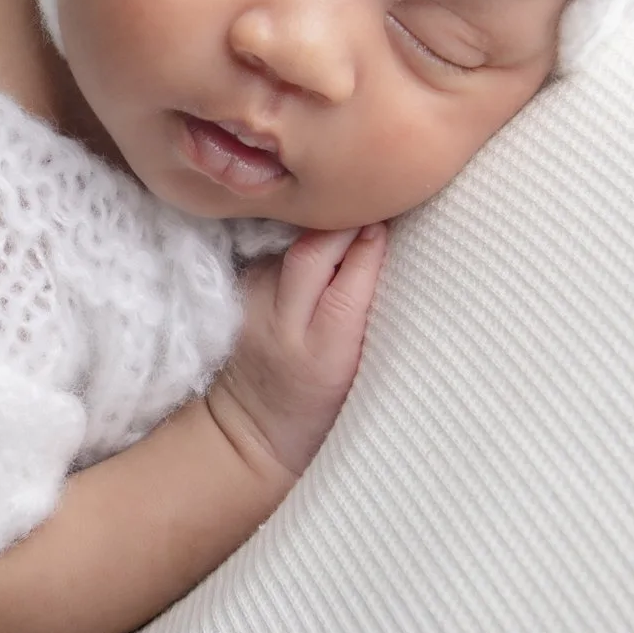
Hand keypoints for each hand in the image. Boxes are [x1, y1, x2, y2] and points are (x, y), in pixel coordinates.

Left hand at [208, 224, 388, 480]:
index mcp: (321, 358)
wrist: (250, 430)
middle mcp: (280, 326)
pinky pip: (278, 252)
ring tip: (354, 212)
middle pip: (311, 252)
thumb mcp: (362, 379)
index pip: (346, 286)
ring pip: (293, 245)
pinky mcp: (238, 292)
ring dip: (324, 226)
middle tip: (376, 201)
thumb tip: (388, 250)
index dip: (370, 247)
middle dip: (346, 222)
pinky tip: (325, 236)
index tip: (395, 217)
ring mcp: (252, 305)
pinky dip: (305, 240)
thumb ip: (370, 321)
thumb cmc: (323, 412)